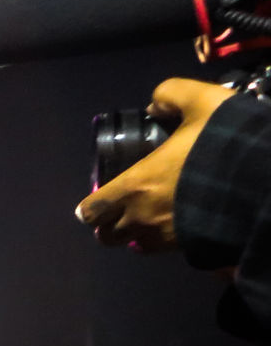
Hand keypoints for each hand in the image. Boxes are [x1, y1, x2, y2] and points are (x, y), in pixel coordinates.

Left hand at [75, 78, 234, 252]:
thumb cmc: (225, 142)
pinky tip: (175, 227)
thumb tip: (155, 105)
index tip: (99, 201)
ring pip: (135, 246)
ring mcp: (166, 237)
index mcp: (134, 186)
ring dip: (135, 236)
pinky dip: (163, 242)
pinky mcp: (190, 248)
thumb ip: (171, 94)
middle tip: (121, 212)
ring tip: (148, 220)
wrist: (266, 180)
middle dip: (108, 226)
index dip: (91, 206)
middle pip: (107, 236)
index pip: (92, 210)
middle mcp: (143, 218)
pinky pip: (166, 251)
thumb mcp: (201, 101)